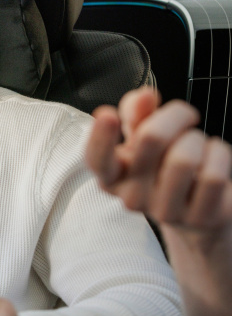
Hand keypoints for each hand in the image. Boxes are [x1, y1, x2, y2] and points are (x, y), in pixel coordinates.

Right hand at [86, 87, 231, 230]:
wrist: (196, 209)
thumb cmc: (165, 166)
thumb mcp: (144, 137)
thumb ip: (137, 113)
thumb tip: (143, 97)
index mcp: (113, 175)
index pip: (97, 160)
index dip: (100, 137)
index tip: (108, 115)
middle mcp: (132, 197)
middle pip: (151, 137)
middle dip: (176, 114)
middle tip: (185, 115)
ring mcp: (164, 211)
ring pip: (184, 158)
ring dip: (198, 139)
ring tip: (197, 146)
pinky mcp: (198, 218)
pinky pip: (212, 175)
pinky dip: (219, 155)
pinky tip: (212, 161)